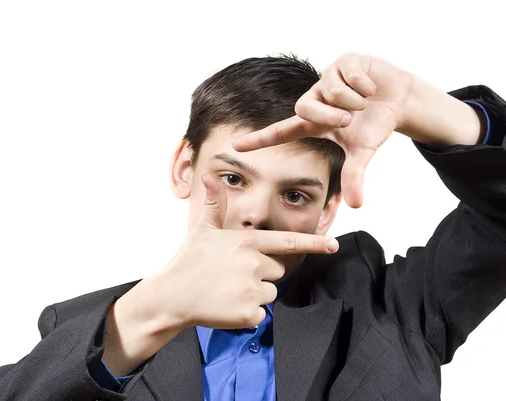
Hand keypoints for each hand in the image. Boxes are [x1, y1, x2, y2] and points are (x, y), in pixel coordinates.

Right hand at [146, 173, 339, 329]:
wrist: (171, 296)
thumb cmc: (188, 260)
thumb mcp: (202, 229)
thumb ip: (216, 204)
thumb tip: (211, 176)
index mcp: (247, 241)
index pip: (288, 242)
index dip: (314, 242)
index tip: (334, 244)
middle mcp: (253, 263)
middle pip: (277, 271)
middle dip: (261, 274)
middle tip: (232, 275)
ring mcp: (251, 289)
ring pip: (269, 294)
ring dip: (253, 295)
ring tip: (227, 290)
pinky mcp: (248, 313)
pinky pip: (260, 315)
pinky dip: (247, 314)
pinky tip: (226, 307)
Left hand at [232, 53, 413, 207]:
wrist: (398, 98)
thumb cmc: (373, 125)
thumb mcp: (362, 151)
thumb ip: (354, 175)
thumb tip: (356, 206)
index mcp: (313, 122)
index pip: (281, 132)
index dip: (260, 139)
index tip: (236, 146)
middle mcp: (315, 99)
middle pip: (304, 109)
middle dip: (331, 117)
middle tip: (350, 120)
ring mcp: (327, 78)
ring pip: (331, 90)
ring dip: (354, 101)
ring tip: (364, 101)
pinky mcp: (343, 61)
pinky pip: (350, 75)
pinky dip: (366, 85)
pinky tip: (371, 87)